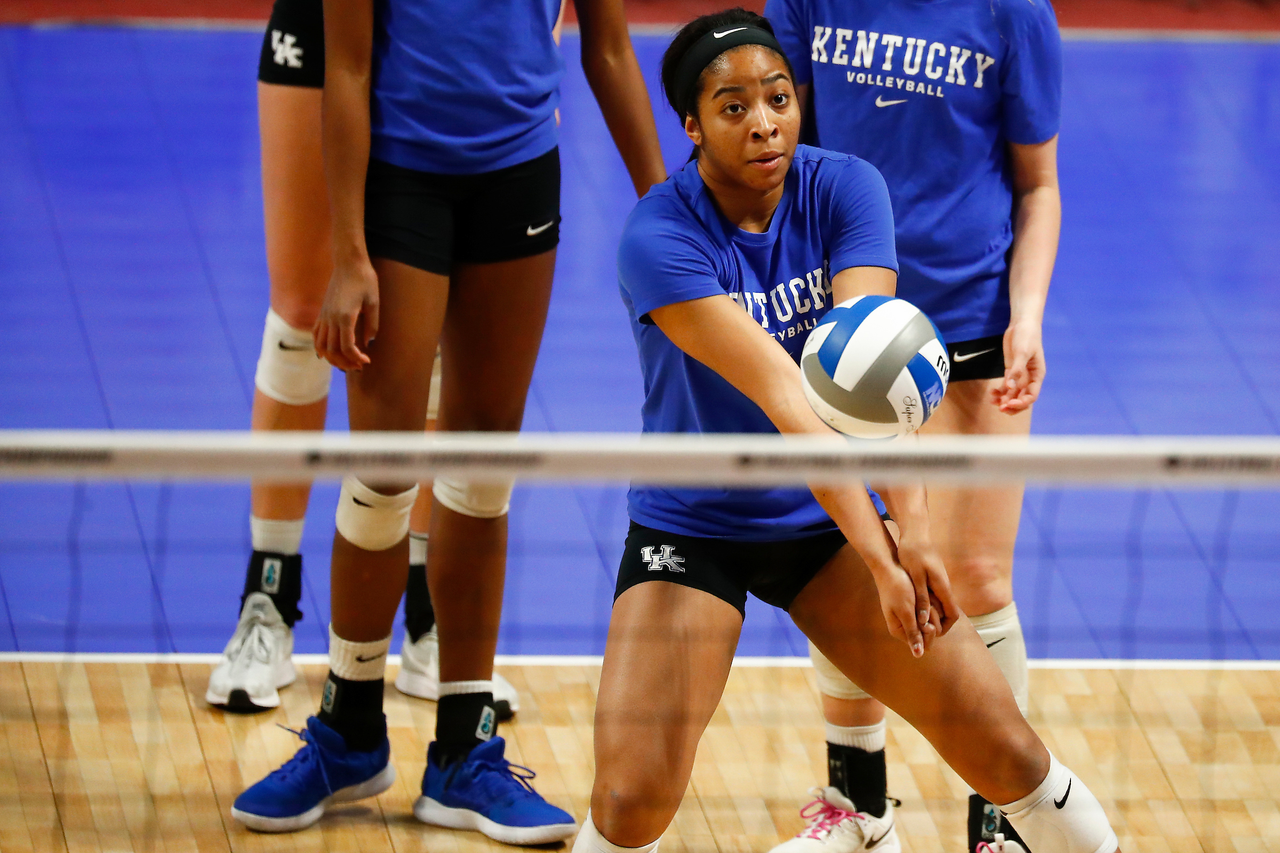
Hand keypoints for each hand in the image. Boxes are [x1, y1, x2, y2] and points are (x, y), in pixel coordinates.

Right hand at [314, 258, 379, 370]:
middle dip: (345, 362)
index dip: (356, 358)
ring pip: (321, 345)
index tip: (367, 360)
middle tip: (358, 366)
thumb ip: (372, 325)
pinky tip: (329, 352)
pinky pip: (316, 334)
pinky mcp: (322, 312)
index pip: (347, 347)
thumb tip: (369, 344)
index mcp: (345, 317)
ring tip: (345, 362)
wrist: (349, 263)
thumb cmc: (365, 280)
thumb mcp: (374, 302)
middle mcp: (331, 318)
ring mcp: (324, 315)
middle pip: (332, 351)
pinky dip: (320, 347)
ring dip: (332, 358)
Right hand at [869, 559, 927, 658]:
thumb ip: (913, 633)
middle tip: (927, 608)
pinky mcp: (912, 608)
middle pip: (928, 635)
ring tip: (926, 599)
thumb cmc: (897, 589)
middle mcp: (904, 627)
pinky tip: (927, 596)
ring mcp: (909, 617)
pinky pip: (927, 613)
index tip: (927, 621)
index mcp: (899, 631)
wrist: (890, 568)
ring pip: (929, 623)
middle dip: (931, 622)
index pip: (923, 644)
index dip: (929, 634)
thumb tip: (918, 655)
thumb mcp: (906, 612)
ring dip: (932, 612)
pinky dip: (929, 606)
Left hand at [895, 531, 958, 646]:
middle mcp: (945, 586)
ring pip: (941, 605)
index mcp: (943, 587)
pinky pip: (935, 597)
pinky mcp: (933, 577)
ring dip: (932, 616)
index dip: (945, 628)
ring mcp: (940, 581)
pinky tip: (914, 607)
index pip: (953, 615)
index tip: (932, 634)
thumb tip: (925, 621)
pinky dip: (927, 605)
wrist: (915, 533)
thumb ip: (921, 599)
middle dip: (938, 624)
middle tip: (922, 632)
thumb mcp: (915, 578)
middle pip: (949, 612)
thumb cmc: (913, 554)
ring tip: (917, 622)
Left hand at [992, 318, 1043, 412]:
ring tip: (993, 402)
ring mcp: (1019, 375)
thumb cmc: (1027, 337)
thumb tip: (1010, 388)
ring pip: (1013, 394)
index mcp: (1037, 375)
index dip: (1022, 403)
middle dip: (1012, 405)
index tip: (1009, 404)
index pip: (1031, 395)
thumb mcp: (1022, 352)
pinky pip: (1006, 386)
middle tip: (1000, 409)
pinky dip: (999, 392)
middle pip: (1022, 398)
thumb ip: (1016, 370)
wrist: (1022, 325)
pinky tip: (992, 394)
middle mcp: (1029, 378)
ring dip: (1004, 400)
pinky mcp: (1010, 371)